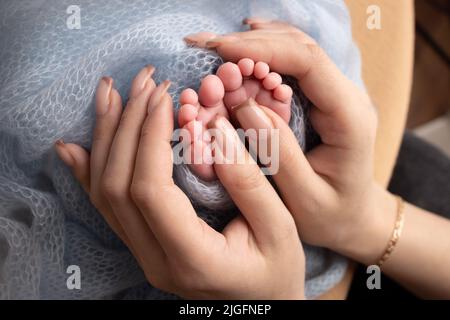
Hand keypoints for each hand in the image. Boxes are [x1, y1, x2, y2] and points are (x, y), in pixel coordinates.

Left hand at [55, 65, 304, 298]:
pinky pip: (105, 207)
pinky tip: (74, 145)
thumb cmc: (275, 271)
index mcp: (193, 257)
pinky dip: (87, 171)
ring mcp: (142, 254)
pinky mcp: (141, 244)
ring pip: (104, 193)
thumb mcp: (281, 229)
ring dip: (105, 139)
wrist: (258, 304)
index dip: (151, 137)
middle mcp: (156, 259)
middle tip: (144, 83)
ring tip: (110, 94)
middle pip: (118, 186)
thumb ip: (250, 183)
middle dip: (127, 126)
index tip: (166, 97)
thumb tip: (216, 129)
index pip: (151, 191)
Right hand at [185, 18, 393, 263]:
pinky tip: (242, 48)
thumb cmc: (331, 216)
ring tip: (214, 47)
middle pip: (299, 47)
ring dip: (253, 45)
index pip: (307, 62)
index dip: (261, 50)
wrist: (355, 218)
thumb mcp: (304, 198)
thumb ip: (278, 152)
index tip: (220, 52)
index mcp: (347, 117)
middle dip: (249, 43)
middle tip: (203, 45)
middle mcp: (345, 96)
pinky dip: (263, 52)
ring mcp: (335, 93)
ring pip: (295, 49)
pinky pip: (292, 63)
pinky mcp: (321, 98)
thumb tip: (247, 107)